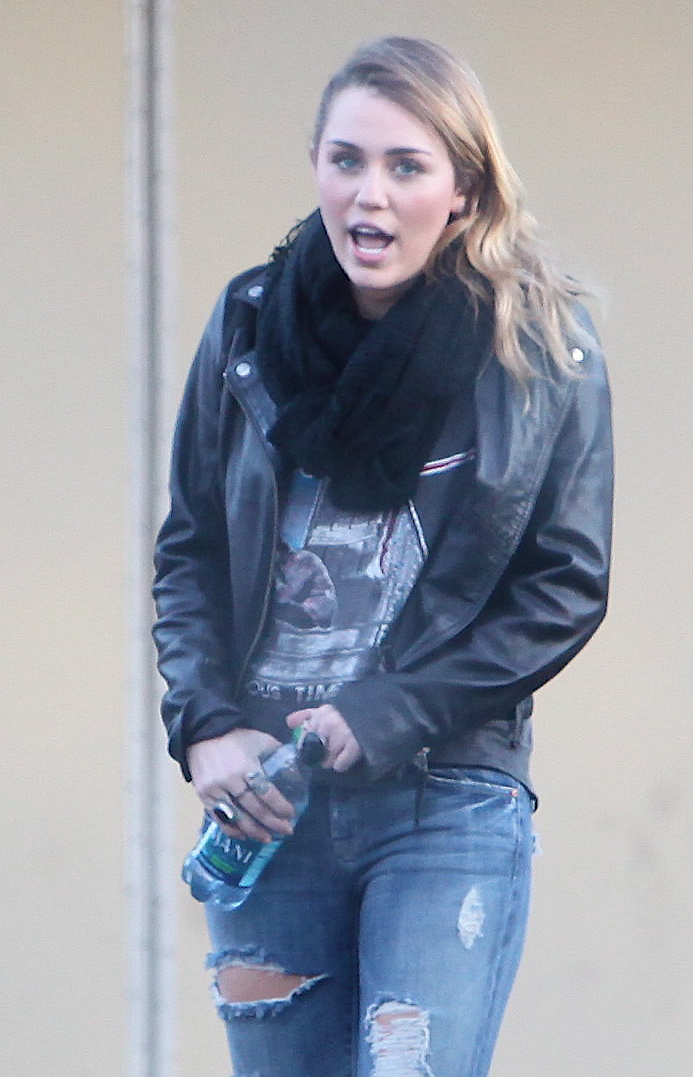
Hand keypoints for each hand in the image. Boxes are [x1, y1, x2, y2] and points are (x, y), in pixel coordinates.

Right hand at [187, 728, 295, 842]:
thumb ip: (277, 751)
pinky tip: (244, 836)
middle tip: (287, 830)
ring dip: (254, 831)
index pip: (266, 792)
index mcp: (246, 766)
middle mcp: (230, 780)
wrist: (202, 735)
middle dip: (273, 822)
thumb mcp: (259, 739)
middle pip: (254, 808)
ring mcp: (215, 790)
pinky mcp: (204, 796)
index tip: (291, 814)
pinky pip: (219, 819)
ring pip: (237, 818)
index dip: (280, 806)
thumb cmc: (235, 737)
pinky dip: (232, 830)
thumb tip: (298, 764)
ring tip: (268, 838)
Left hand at [286, 704, 362, 772]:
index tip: (314, 745)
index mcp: (320, 714)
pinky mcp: (355, 746)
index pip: (304, 737)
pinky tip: (345, 759)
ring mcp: (342, 735)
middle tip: (328, 751)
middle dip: (320, 754)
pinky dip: (341, 765)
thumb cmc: (346, 714)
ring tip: (338, 754)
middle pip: (315, 752)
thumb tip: (288, 722)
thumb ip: (306, 715)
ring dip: (331, 761)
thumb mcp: (325, 710)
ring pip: (326, 761)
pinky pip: (339, 765)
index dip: (308, 744)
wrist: (374, 713)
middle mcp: (329, 723)